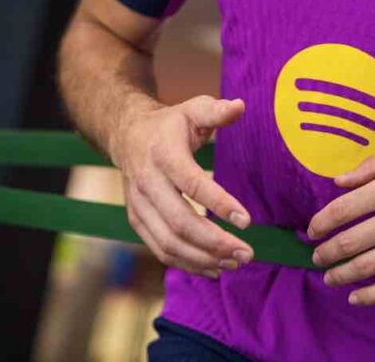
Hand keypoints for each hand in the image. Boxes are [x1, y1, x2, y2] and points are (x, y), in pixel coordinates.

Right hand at [112, 94, 253, 279]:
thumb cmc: (170, 124)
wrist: (127, 135)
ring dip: (203, 258)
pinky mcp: (137, 221)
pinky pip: (160, 250)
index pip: (192, 184)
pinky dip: (187, 264)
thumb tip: (241, 105)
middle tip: (246, 253)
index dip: (219, 203)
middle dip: (215, 242)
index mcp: (163, 154)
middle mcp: (147, 183)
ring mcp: (138, 206)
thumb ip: (216, 110)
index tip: (247, 220)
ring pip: (169, 243)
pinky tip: (213, 268)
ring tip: (234, 262)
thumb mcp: (193, 109)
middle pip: (180, 222)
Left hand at [307, 141, 374, 305]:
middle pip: (352, 240)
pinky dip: (372, 295)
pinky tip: (356, 297)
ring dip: (342, 274)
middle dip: (327, 252)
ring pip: (369, 266)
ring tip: (329, 276)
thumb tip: (340, 180)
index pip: (345, 208)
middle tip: (317, 256)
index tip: (312, 229)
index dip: (323, 221)